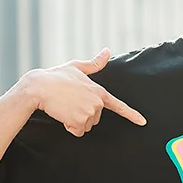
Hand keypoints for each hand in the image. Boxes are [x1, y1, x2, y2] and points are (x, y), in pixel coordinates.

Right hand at [26, 48, 146, 136]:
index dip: (132, 115)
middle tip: (69, 102)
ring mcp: (89, 112)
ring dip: (75, 120)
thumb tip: (107, 51)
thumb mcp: (77, 67)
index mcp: (99, 91)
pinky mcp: (80, 121)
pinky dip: (69, 126)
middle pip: (95, 118)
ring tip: (64, 107)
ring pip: (86, 126)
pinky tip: (62, 114)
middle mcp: (97, 102)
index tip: (143, 122)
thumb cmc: (56, 77)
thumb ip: (94, 63)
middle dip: (82, 114)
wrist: (39, 87)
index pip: (119, 105)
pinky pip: (77, 131)